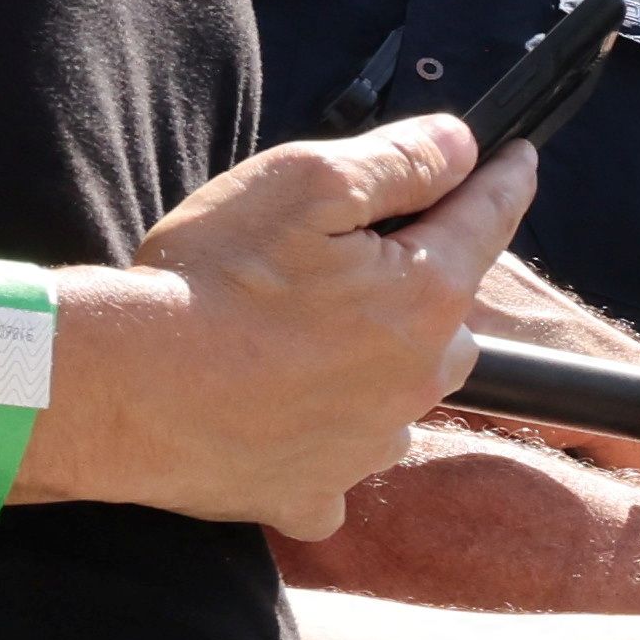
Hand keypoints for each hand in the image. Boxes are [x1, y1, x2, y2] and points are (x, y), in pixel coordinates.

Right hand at [46, 123, 525, 537]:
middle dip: (417, 282)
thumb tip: (462, 145)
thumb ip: (399, 162)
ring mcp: (366, 446)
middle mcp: (417, 380)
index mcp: (427, 297)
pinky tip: (281, 422)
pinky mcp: (309, 493)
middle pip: (444, 314)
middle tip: (342, 262)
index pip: (487, 222)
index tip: (517, 160)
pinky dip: (320, 444)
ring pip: (396, 392)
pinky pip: (335, 467)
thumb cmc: (210, 279)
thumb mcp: (305, 182)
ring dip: (371, 365)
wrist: (121, 389)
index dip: (503, 181)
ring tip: (299, 341)